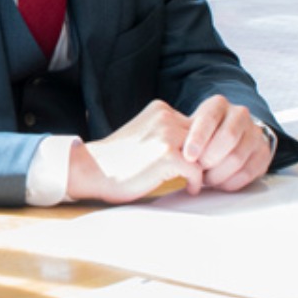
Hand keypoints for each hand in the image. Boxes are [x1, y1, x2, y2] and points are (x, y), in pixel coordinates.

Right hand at [66, 100, 202, 203]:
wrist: (90, 169)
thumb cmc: (118, 159)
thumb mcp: (146, 133)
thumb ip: (169, 133)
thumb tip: (201, 148)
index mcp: (160, 109)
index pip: (198, 125)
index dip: (200, 145)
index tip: (198, 163)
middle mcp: (165, 117)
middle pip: (206, 137)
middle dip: (207, 157)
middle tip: (202, 175)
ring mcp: (166, 135)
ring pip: (206, 153)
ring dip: (204, 170)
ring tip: (195, 182)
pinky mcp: (166, 155)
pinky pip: (197, 170)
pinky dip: (196, 183)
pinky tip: (188, 188)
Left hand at [181, 95, 272, 192]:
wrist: (230, 138)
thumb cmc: (202, 136)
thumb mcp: (190, 128)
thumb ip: (181, 133)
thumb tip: (166, 148)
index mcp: (218, 105)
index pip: (209, 118)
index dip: (198, 138)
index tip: (188, 156)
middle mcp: (239, 114)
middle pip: (228, 138)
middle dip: (209, 158)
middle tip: (197, 170)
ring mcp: (255, 133)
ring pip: (237, 157)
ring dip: (218, 173)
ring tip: (205, 179)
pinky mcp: (264, 153)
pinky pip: (248, 172)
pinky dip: (231, 182)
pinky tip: (219, 183)